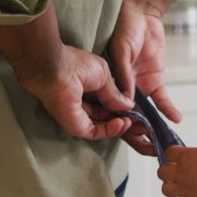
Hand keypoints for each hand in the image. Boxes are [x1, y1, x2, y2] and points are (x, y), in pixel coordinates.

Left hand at [18, 45, 134, 139]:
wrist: (56, 70)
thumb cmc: (75, 64)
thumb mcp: (104, 76)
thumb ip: (115, 93)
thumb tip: (128, 105)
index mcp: (85, 87)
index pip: (105, 101)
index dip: (121, 106)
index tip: (135, 108)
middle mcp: (80, 102)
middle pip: (105, 115)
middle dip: (123, 118)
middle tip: (139, 120)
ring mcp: (77, 115)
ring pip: (102, 125)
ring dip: (119, 126)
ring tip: (134, 122)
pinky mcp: (75, 125)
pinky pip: (95, 132)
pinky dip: (110, 130)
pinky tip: (123, 123)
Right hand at [109, 0, 181, 155]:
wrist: (142, 11)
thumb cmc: (124, 27)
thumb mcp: (120, 50)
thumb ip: (122, 74)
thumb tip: (125, 100)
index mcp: (108, 84)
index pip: (112, 111)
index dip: (119, 125)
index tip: (130, 135)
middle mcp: (123, 90)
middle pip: (129, 119)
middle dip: (138, 136)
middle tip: (150, 150)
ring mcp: (139, 87)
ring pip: (146, 115)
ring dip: (153, 128)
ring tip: (162, 143)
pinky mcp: (154, 80)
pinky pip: (162, 99)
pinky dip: (168, 109)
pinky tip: (175, 119)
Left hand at [158, 145, 196, 196]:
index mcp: (187, 156)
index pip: (169, 153)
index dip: (172, 156)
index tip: (177, 158)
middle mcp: (183, 172)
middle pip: (161, 172)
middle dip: (167, 173)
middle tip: (176, 175)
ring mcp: (187, 188)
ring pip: (165, 190)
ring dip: (171, 189)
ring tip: (180, 189)